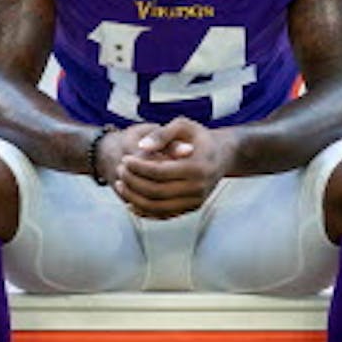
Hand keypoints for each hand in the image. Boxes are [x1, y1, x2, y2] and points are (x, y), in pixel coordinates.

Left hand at [109, 117, 234, 219]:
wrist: (221, 155)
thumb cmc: (199, 138)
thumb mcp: (183, 126)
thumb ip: (162, 134)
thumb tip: (141, 147)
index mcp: (197, 167)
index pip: (160, 172)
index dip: (138, 167)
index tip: (124, 159)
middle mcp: (198, 188)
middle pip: (156, 192)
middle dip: (133, 182)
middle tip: (119, 170)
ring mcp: (195, 201)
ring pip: (158, 207)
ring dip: (134, 198)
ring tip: (120, 184)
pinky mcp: (191, 209)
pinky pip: (164, 214)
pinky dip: (145, 211)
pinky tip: (131, 201)